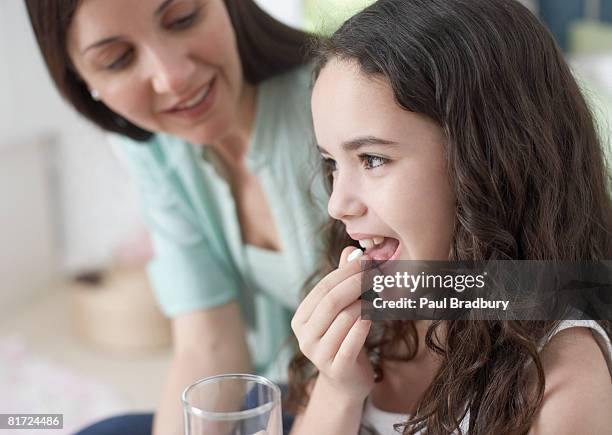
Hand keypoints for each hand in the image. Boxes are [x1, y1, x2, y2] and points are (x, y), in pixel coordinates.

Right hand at [291, 247, 374, 401]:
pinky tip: (375, 315)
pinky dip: (365, 324)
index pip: (323, 288)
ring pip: (345, 319)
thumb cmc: (343, 339)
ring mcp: (319, 355)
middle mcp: (304, 337)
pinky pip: (353, 341)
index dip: (345, 272)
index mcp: (300, 319)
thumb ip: (341, 282)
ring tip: (379, 297)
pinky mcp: (337, 369)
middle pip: (331, 302)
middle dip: (356, 283)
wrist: (346, 382)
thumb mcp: (339, 311)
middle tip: (376, 273)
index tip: (365, 260)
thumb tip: (351, 251)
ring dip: (365, 304)